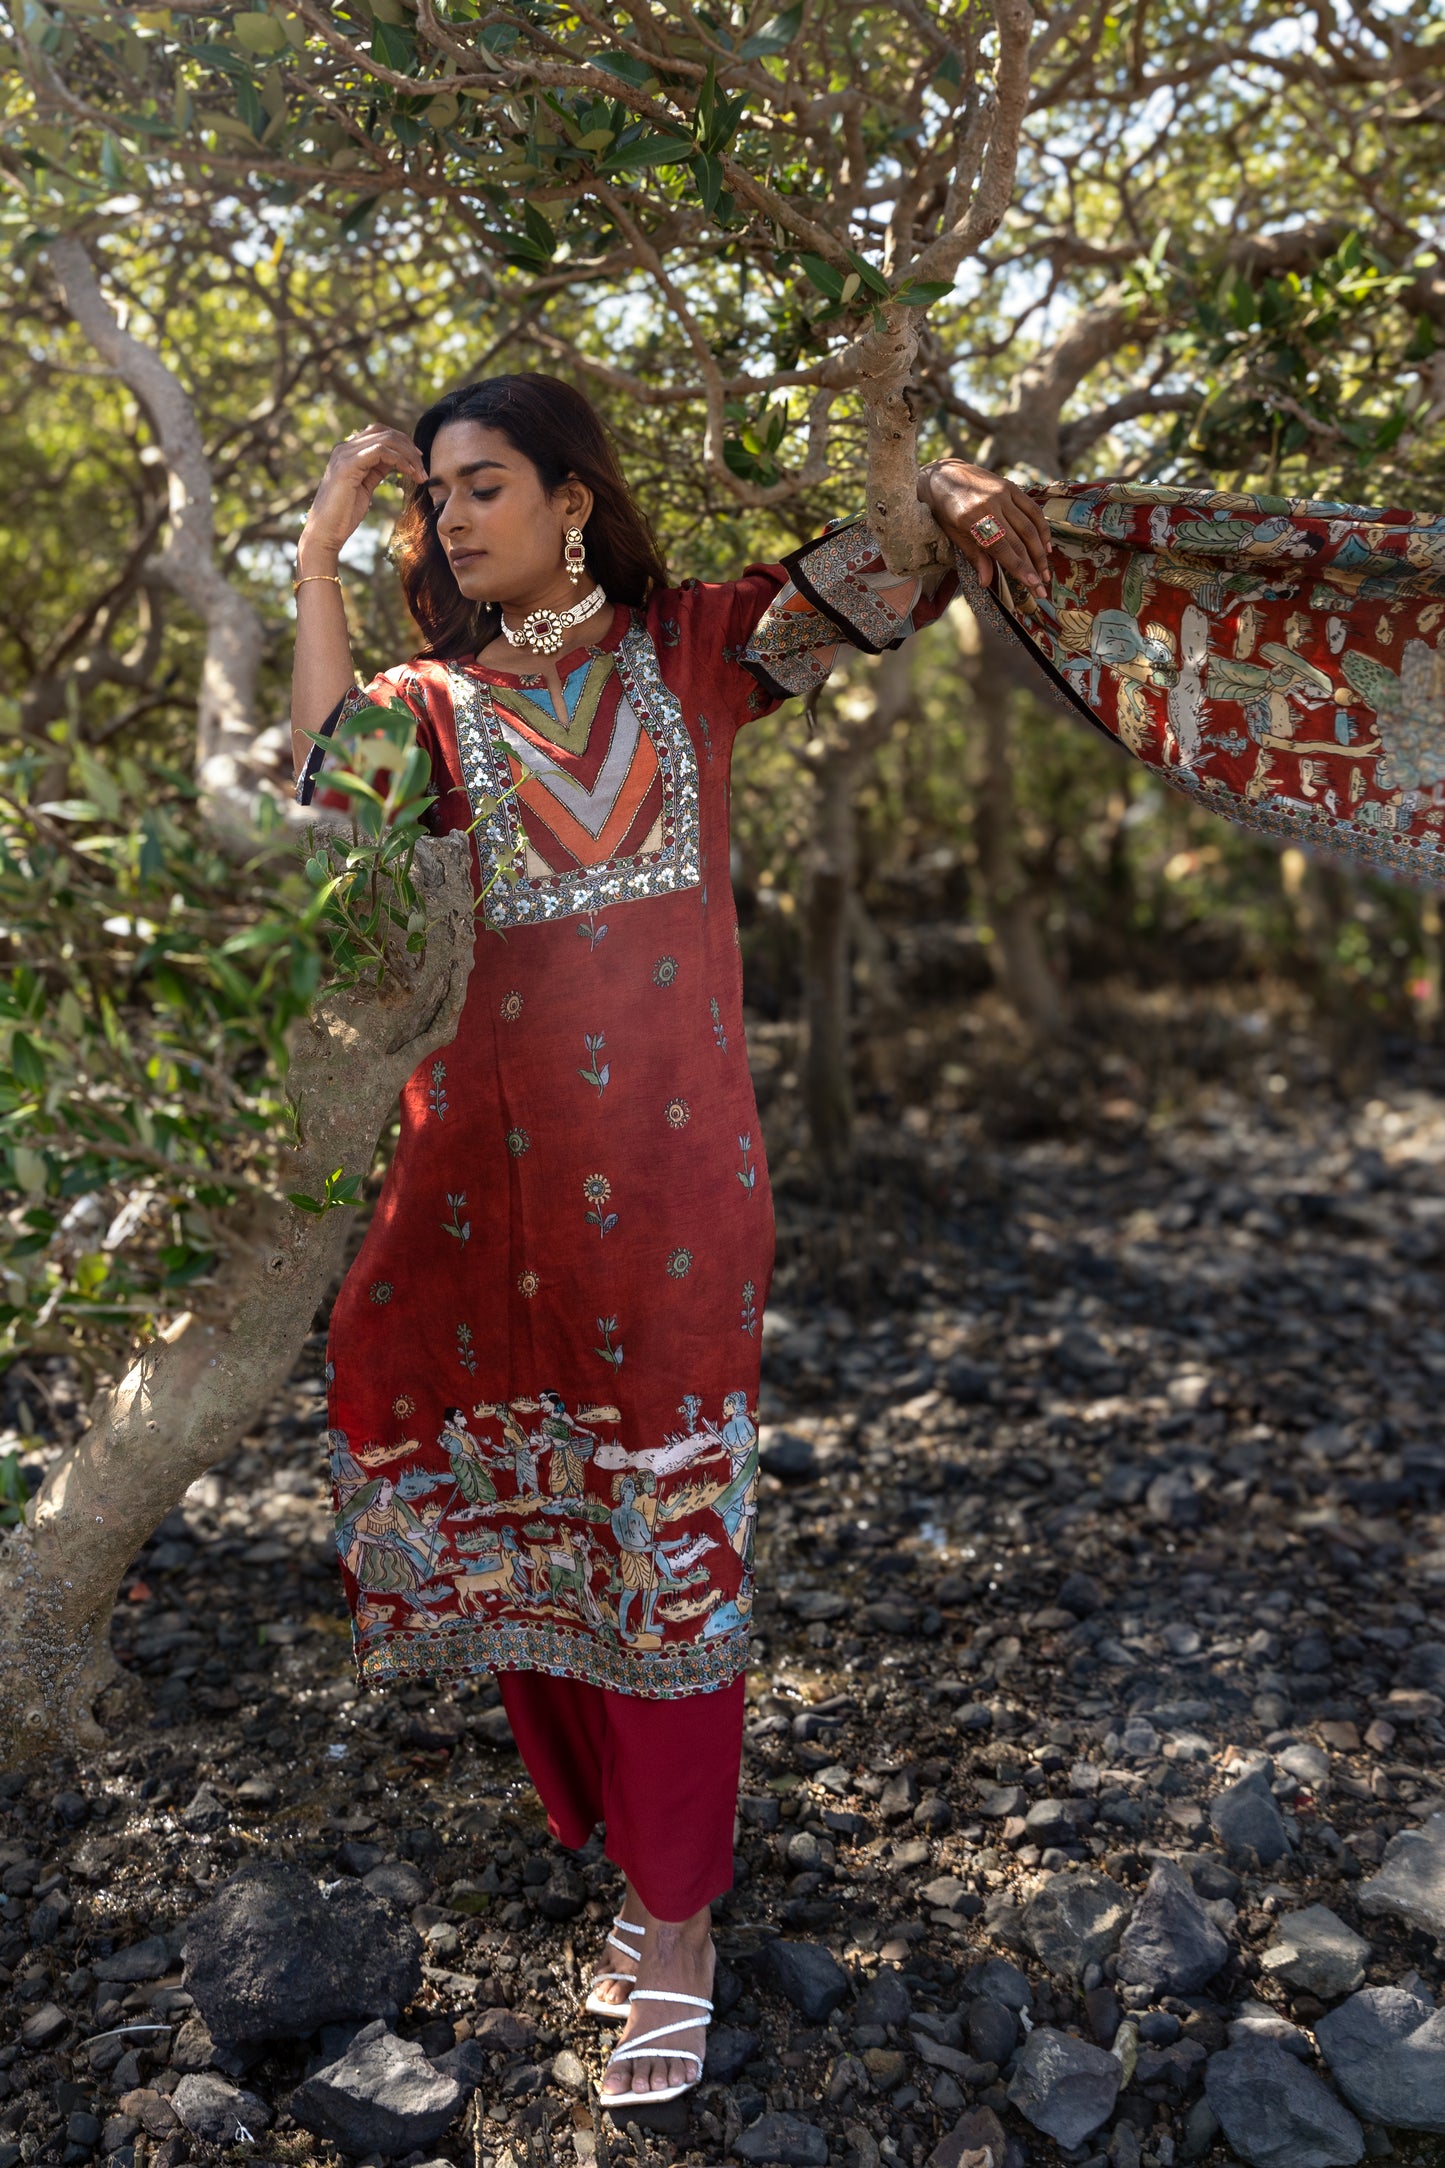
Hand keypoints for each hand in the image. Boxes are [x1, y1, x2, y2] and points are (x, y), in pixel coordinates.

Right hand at [298, 424, 428, 566]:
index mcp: (348, 451)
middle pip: (384, 432)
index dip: (402, 442)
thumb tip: (396, 460)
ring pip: (385, 439)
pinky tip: (409, 473)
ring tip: (420, 475)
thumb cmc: (344, 514)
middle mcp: (344, 448)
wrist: (325, 532)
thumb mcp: (365, 486)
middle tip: (423, 469)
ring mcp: (344, 454)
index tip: (418, 461)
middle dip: (408, 447)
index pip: (379, 432)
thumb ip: (377, 470)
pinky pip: (380, 451)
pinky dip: (399, 460)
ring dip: (408, 455)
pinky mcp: (348, 465)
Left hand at [918, 458, 1051, 597]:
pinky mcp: (1010, 486)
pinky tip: (1046, 546)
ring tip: (1045, 572)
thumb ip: (974, 556)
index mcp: (972, 519)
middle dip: (1033, 566)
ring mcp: (1003, 493)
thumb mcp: (953, 535)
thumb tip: (986, 582)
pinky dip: (1042, 528)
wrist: (943, 475)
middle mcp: (990, 505)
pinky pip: (1032, 509)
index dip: (1019, 567)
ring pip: (1029, 526)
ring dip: (1040, 551)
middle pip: (1019, 540)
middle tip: (1042, 586)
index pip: (1001, 548)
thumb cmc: (944, 510)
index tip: (1033, 584)